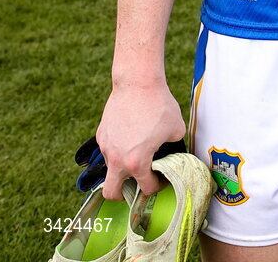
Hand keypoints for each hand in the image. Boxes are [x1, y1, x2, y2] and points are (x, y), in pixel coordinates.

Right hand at [96, 82, 185, 198]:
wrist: (137, 83)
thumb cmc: (159, 105)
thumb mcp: (176, 129)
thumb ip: (174, 146)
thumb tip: (172, 150)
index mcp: (137, 163)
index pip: (146, 188)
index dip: (157, 186)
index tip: (161, 180)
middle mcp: (117, 160)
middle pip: (111, 193)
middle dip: (122, 195)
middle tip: (135, 185)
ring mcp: (106, 147)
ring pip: (110, 168)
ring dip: (121, 166)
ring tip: (137, 150)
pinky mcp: (101, 134)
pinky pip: (108, 149)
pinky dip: (117, 148)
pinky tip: (130, 134)